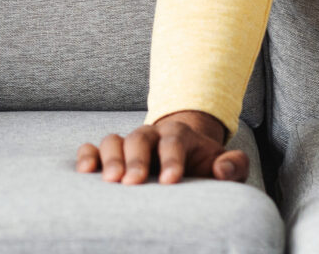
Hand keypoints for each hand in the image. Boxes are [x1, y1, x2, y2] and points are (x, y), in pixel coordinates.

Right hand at [76, 110, 248, 184]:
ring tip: (110, 181)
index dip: (172, 159)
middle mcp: (151, 135)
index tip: (170, 181)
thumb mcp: (224, 162)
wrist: (184, 153)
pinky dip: (87, 155)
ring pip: (114, 140)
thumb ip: (232, 165)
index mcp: (179, 135)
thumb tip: (223, 170)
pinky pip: (94, 147)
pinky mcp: (112, 153)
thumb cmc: (202, 163)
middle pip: (140, 138)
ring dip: (110, 158)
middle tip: (134, 182)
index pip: (174, 142)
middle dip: (137, 159)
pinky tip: (85, 171)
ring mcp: (129, 142)